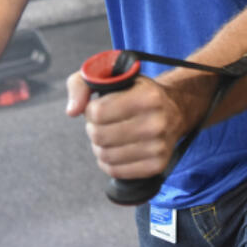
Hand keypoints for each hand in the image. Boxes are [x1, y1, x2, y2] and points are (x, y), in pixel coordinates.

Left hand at [65, 71, 184, 180]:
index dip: (90, 110)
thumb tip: (72, 111)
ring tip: (108, 135)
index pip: (98, 112)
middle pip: (99, 136)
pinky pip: (116, 171)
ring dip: (99, 146)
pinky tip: (115, 149)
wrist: (174, 109)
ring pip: (105, 155)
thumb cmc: (136, 91)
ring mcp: (158, 146)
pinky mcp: (157, 165)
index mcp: (147, 96)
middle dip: (93, 128)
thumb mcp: (111, 75)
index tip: (98, 106)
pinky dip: (108, 162)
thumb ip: (82, 84)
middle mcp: (156, 122)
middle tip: (101, 122)